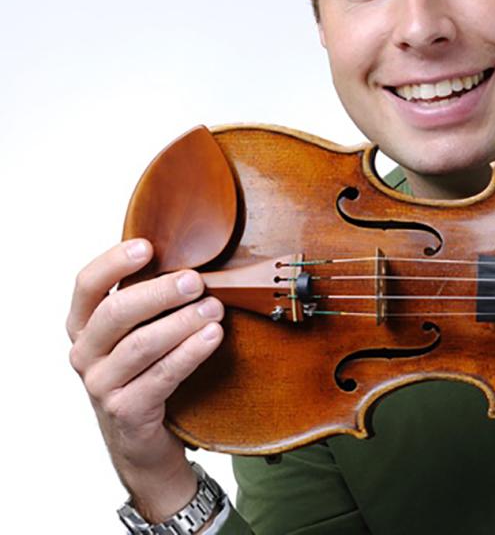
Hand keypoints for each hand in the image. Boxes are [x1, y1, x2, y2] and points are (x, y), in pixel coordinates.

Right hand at [66, 239, 225, 519]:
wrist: (145, 442)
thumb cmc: (148, 372)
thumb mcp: (142, 333)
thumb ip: (153, 300)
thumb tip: (194, 257)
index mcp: (84, 326)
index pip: (87, 285)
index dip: (113, 263)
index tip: (147, 246)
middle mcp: (84, 354)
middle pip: (116, 313)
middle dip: (159, 292)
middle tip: (196, 281)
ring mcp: (100, 385)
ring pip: (141, 345)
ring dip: (182, 322)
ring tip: (215, 308)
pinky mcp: (126, 410)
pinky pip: (161, 376)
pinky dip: (190, 353)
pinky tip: (213, 336)